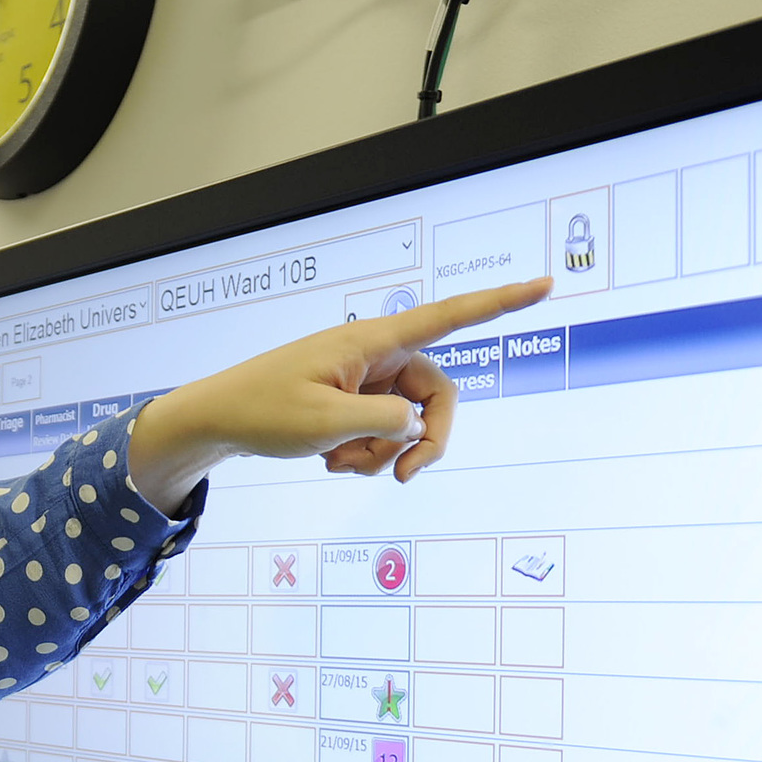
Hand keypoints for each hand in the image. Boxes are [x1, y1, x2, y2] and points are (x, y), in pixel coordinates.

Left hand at [124, 279, 551, 516]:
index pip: (449, 317)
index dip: (500, 302)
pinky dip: (362, 454)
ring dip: (381, 453)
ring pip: (406, 423)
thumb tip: (418, 426)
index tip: (547, 284)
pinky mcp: (351, 404)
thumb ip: (383, 423)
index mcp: (372, 342)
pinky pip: (380, 434)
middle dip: (426, 440)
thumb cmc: (261, 411)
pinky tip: (327, 460)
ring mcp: (363, 381)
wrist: (214, 421)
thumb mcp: (325, 423)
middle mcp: (374, 356)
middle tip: (403, 477)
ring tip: (337, 463)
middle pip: (435, 396)